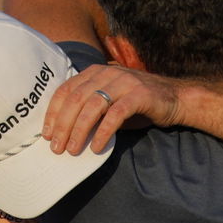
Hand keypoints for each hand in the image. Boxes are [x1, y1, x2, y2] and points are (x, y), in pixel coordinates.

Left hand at [43, 64, 182, 155]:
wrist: (176, 99)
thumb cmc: (139, 104)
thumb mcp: (110, 103)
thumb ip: (90, 110)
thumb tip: (64, 132)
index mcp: (96, 72)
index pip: (66, 90)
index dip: (53, 113)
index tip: (47, 134)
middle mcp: (108, 73)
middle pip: (76, 99)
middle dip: (63, 125)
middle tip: (57, 148)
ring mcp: (124, 82)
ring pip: (93, 106)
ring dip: (79, 130)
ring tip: (73, 150)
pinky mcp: (139, 95)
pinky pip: (115, 114)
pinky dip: (103, 132)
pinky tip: (96, 147)